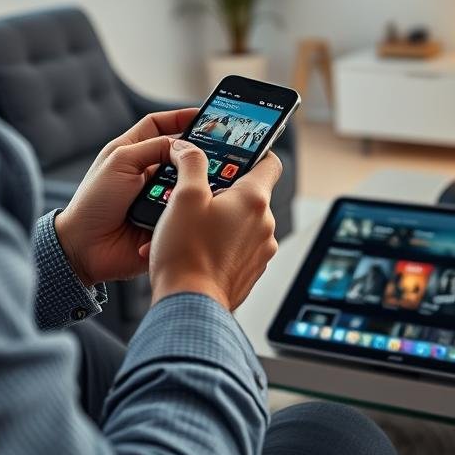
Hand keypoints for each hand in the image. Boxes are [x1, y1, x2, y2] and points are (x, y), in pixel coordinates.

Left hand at [54, 108, 198, 285]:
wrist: (86, 248)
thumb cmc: (94, 201)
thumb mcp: (121, 161)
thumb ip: (154, 147)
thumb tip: (185, 145)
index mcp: (133, 152)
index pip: (160, 125)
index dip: (180, 118)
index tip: (204, 115)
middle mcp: (148, 173)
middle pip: (181, 154)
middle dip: (198, 153)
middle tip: (221, 149)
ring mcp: (159, 196)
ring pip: (188, 182)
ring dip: (194, 181)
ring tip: (207, 179)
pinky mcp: (167, 219)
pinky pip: (187, 209)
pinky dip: (192, 206)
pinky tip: (201, 204)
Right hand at [146, 141, 281, 310]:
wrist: (189, 306)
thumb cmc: (187, 254)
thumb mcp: (183, 197)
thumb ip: (191, 164)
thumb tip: (189, 148)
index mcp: (254, 200)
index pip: (270, 162)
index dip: (254, 153)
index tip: (236, 153)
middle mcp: (265, 224)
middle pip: (250, 194)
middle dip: (223, 192)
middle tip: (195, 196)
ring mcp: (261, 250)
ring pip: (242, 223)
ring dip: (219, 221)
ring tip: (187, 228)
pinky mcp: (251, 271)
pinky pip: (238, 248)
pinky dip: (219, 244)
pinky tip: (193, 250)